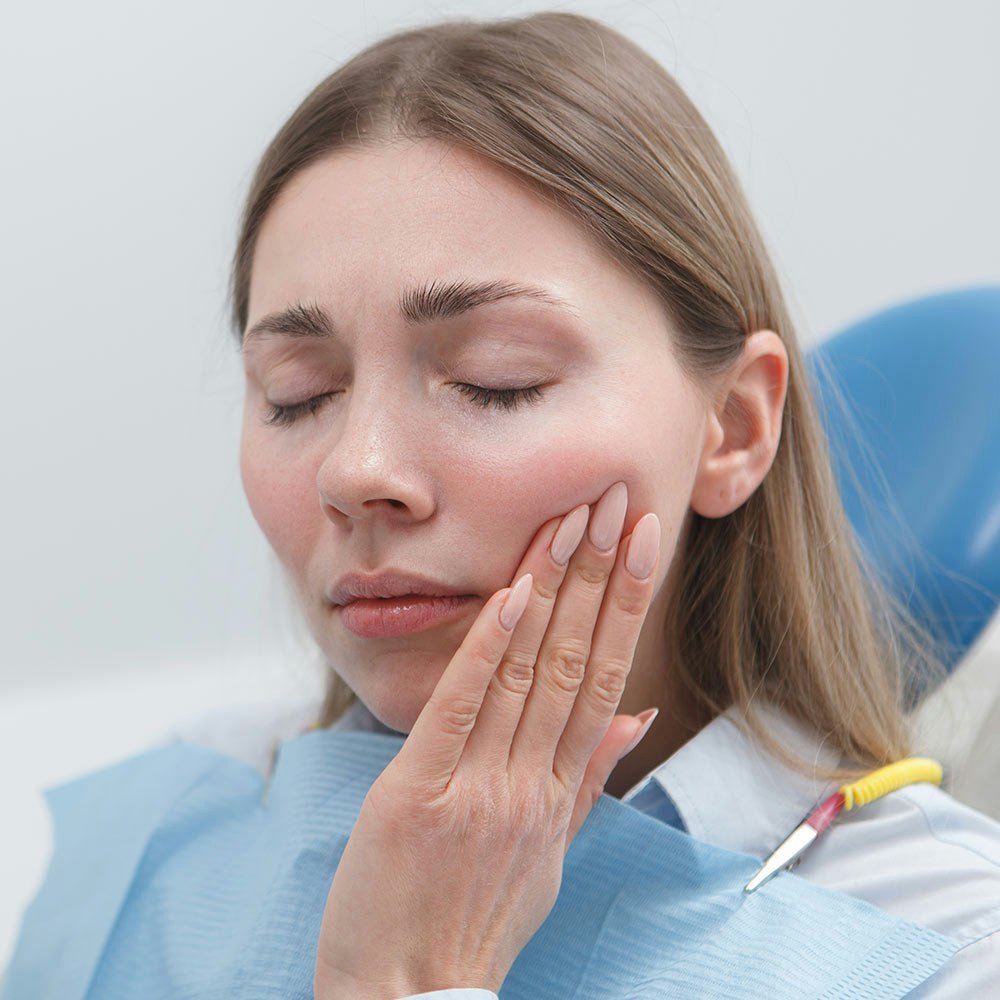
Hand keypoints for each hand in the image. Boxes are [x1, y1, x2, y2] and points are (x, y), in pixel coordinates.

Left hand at [314, 482, 660, 998]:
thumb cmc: (474, 923)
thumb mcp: (549, 856)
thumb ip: (588, 780)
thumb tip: (635, 715)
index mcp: (560, 793)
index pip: (603, 679)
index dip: (624, 605)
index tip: (642, 542)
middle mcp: (531, 783)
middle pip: (573, 660)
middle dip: (598, 576)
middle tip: (616, 501)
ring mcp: (479, 787)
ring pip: (526, 671)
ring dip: (551, 589)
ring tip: (572, 520)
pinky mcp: (418, 793)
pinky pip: (460, 707)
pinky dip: (486, 647)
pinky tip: (511, 591)